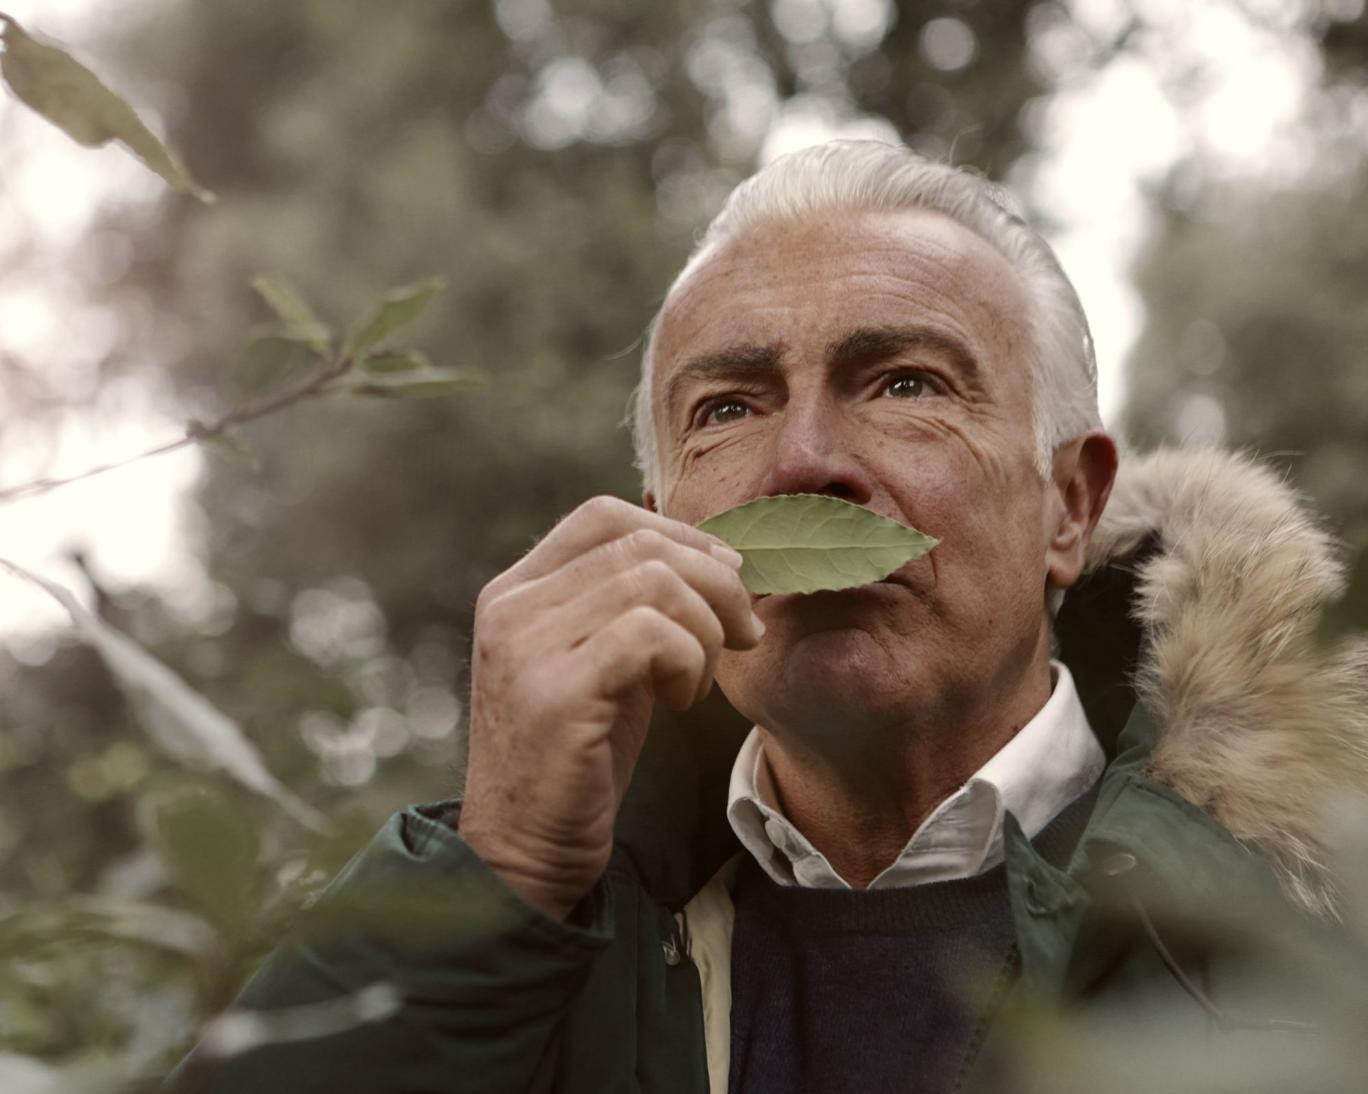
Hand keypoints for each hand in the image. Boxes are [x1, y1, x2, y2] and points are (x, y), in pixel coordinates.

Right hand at [457, 496, 763, 919]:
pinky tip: (679, 702)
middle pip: (640, 542)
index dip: (679, 535)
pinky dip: (687, 663)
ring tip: (696, 682)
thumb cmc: (578, 756)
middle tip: (741, 633)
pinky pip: (651, 635)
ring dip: (704, 630)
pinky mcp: (554, 691)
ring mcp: (526, 645)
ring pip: (654, 582)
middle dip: (714, 582)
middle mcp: (512, 606)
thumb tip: (719, 558)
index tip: (724, 580)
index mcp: (517, 590)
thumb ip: (633, 606)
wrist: (524, 850)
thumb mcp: (602, 661)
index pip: (604, 515)